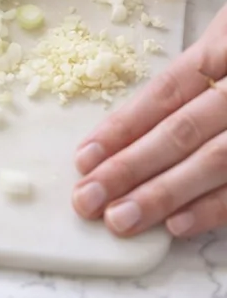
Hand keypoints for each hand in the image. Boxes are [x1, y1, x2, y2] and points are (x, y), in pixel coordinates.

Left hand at [71, 2, 226, 237]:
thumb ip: (196, 71)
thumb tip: (126, 133)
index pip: (170, 89)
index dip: (125, 125)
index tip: (84, 158)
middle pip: (187, 128)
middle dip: (132, 167)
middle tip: (88, 200)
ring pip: (218, 160)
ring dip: (165, 194)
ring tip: (121, 219)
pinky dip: (214, 208)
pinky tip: (178, 225)